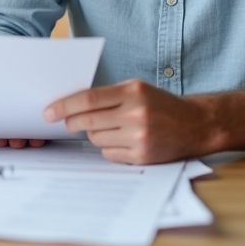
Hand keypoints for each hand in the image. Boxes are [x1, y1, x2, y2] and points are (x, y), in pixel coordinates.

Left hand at [44, 79, 217, 164]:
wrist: (196, 124)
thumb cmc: (162, 105)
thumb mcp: (138, 89)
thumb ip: (109, 95)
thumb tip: (73, 105)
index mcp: (133, 91)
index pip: (89, 99)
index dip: (65, 105)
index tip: (49, 111)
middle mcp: (136, 113)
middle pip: (88, 120)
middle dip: (72, 122)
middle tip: (67, 123)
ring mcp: (139, 136)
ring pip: (96, 138)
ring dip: (94, 134)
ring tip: (110, 128)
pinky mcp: (142, 155)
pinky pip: (109, 153)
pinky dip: (109, 148)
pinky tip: (122, 141)